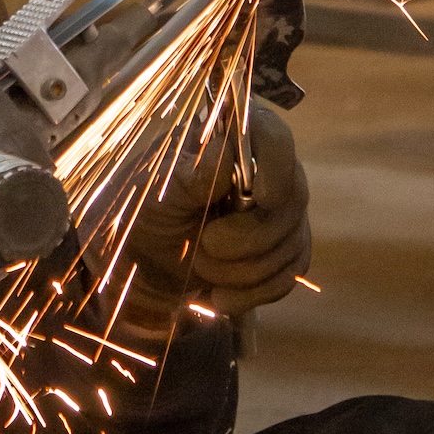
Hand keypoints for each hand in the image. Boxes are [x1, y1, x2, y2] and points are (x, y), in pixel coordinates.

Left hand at [129, 98, 309, 316]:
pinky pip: (289, 275)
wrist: (141, 256)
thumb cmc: (145, 207)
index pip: (274, 136)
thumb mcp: (155, 190)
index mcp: (232, 139)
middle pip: (292, 199)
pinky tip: (222, 297)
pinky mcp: (282, 250)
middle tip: (206, 245)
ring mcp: (280, 211)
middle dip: (250, 237)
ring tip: (202, 267)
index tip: (263, 198)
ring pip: (292, 242)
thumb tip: (223, 157)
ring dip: (245, 270)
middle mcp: (266, 169)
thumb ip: (189, 175)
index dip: (278, 164)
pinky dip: (256, 292)